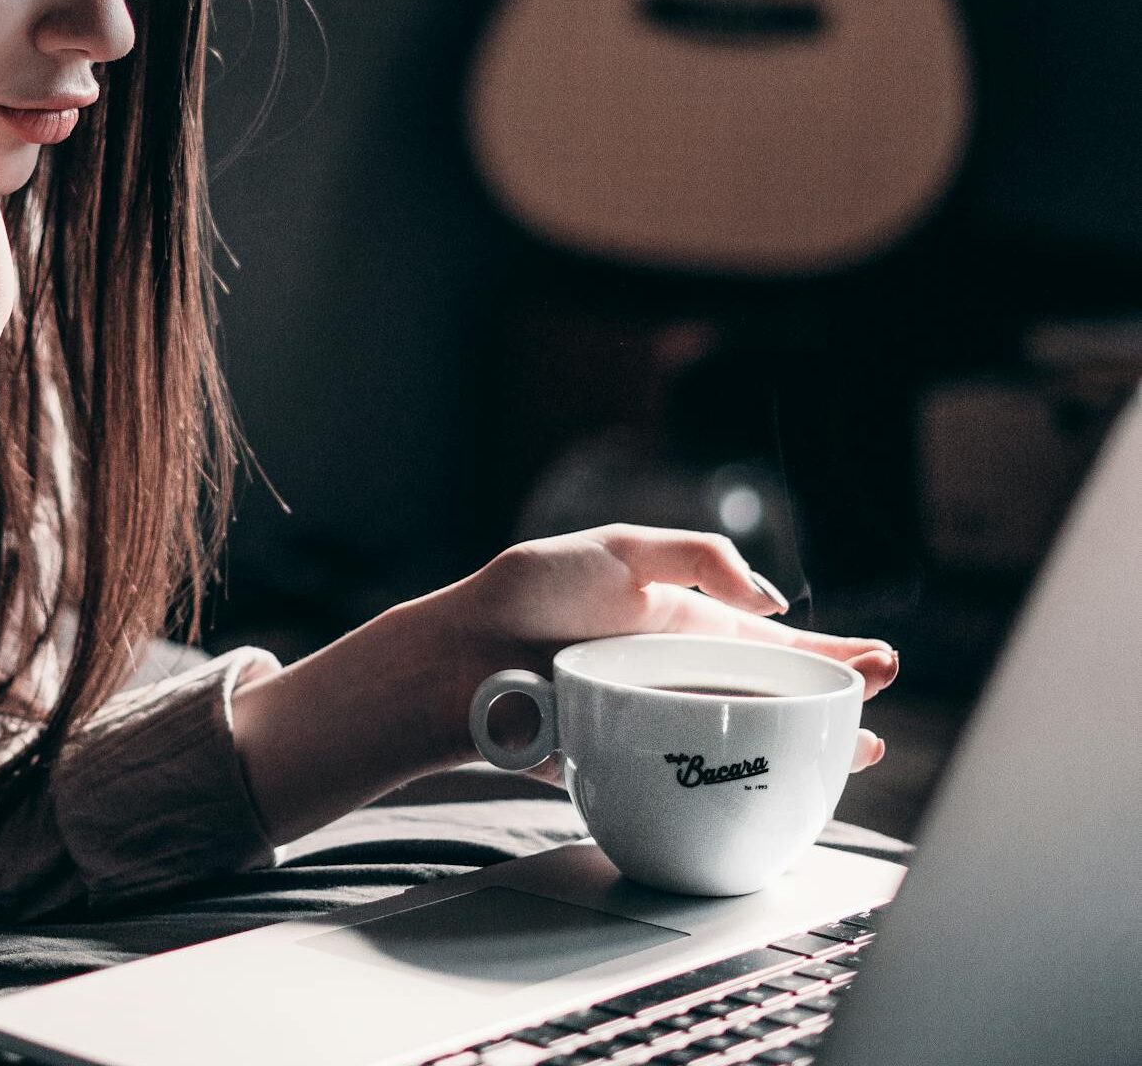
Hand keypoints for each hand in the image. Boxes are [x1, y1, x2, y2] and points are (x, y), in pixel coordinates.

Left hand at [422, 524, 896, 782]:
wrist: (458, 655)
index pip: (769, 642)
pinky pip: (693, 779)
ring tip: (857, 752)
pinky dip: (738, 787)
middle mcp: (677, 676)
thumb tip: (771, 602)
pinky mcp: (628, 760)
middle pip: (770, 696)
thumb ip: (698, 558)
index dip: (826, 652)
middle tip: (881, 706)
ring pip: (743, 742)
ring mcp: (655, 721)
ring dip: (802, 748)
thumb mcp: (622, 548)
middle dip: (831, 702)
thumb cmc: (529, 592)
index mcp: (681, 624)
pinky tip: (775, 791)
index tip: (878, 663)